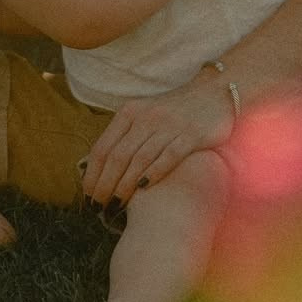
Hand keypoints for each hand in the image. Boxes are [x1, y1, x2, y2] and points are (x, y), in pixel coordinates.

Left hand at [82, 76, 234, 207]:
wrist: (214, 93)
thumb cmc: (174, 111)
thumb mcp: (144, 116)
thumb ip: (124, 137)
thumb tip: (97, 168)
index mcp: (129, 113)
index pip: (103, 147)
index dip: (92, 174)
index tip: (87, 196)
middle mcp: (145, 118)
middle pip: (118, 156)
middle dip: (105, 185)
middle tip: (98, 208)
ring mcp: (168, 126)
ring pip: (139, 159)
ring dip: (125, 185)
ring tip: (116, 206)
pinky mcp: (190, 134)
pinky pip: (168, 157)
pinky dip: (154, 173)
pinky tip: (144, 190)